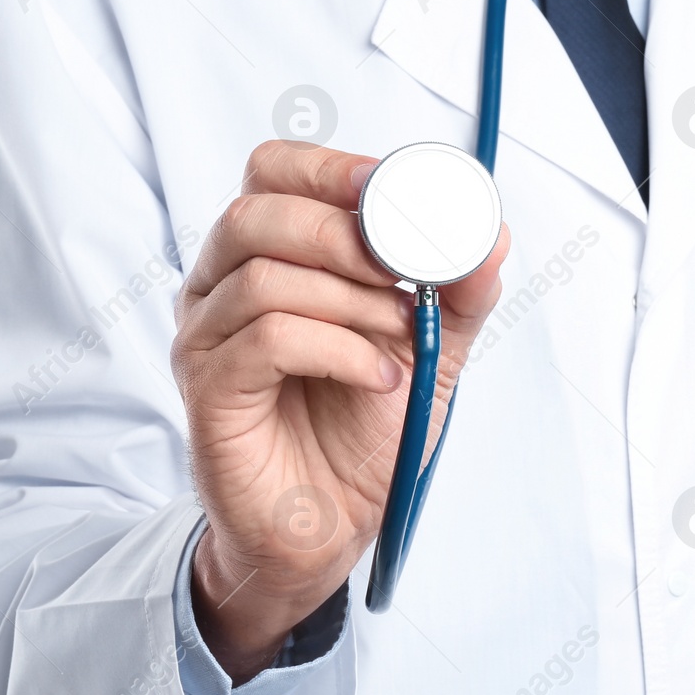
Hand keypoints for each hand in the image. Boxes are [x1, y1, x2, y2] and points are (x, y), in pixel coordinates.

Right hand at [172, 141, 508, 682]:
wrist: (333, 524)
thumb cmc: (365, 429)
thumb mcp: (432, 347)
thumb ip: (458, 290)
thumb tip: (489, 234)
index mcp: (266, 255)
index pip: (272, 171)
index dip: (331, 169)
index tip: (391, 191)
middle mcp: (221, 287)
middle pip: (255, 213)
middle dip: (344, 233)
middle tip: (404, 273)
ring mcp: (205, 338)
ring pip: (261, 274)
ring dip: (352, 298)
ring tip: (402, 335)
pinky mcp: (208, 390)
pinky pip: (265, 339)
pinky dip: (338, 348)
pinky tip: (379, 376)